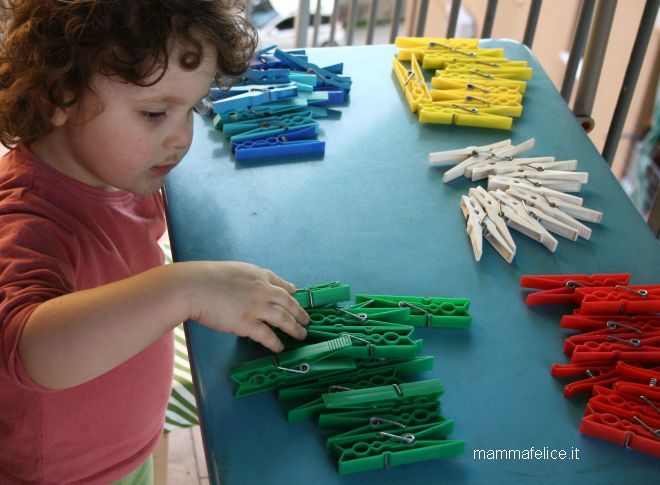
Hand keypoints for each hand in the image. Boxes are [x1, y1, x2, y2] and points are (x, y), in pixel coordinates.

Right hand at [183, 261, 308, 351]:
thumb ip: (249, 278)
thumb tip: (257, 284)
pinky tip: (280, 347)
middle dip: (299, 313)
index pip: (281, 284)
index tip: (297, 297)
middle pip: (288, 303)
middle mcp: (262, 290)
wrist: (193, 287)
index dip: (291, 293)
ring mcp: (256, 307)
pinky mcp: (247, 323)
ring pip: (283, 319)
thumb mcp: (234, 270)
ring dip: (294, 328)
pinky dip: (275, 342)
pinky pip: (267, 335)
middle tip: (306, 321)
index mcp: (258, 275)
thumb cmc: (207, 278)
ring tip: (301, 335)